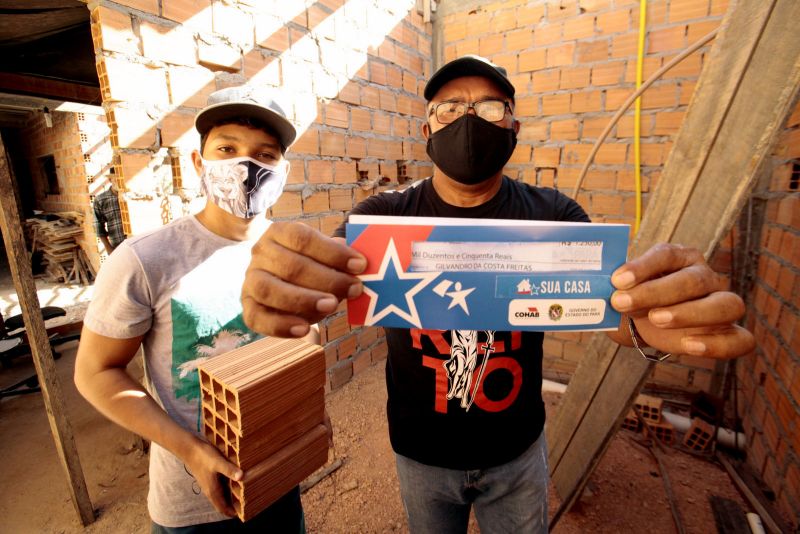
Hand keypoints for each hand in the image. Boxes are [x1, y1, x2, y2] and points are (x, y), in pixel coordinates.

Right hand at [185, 438, 243, 516]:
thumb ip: (229, 470)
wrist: (189, 449)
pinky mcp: (209, 478)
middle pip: (222, 504)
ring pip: (221, 497)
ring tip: (243, 495)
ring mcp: (209, 485)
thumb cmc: (203, 456)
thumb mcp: (218, 462)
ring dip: (230, 498)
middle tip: (246, 504)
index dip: (232, 513)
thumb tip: (242, 477)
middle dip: (233, 507)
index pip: (223, 509)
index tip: (243, 513)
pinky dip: (227, 490)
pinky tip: (235, 483)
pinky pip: (219, 489)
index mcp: (213, 491)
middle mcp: (210, 491)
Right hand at [242, 222, 366, 336]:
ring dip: (303, 300)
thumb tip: (360, 263)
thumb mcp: (325, 255)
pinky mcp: (248, 306)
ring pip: (270, 290)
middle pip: (291, 265)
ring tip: (332, 306)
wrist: (287, 281)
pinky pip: (257, 318)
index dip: (333, 252)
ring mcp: (250, 280)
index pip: (303, 238)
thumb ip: (339, 257)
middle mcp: (260, 253)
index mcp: (279, 232)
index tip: (360, 265)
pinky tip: (305, 329)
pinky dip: (281, 325)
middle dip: (327, 279)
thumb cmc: (312, 265)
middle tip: (354, 289)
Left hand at [609, 243, 753, 358]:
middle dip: (656, 292)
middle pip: (693, 280)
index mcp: (679, 257)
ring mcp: (720, 303)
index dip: (642, 266)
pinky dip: (718, 344)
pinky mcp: (730, 332)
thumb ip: (611, 286)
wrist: (640, 322)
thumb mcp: (619, 289)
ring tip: (655, 321)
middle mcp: (705, 276)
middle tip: (622, 302)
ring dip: (690, 313)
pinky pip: (740, 339)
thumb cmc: (631, 298)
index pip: (666, 255)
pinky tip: (689, 346)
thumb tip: (589, 285)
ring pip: (725, 304)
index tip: (616, 279)